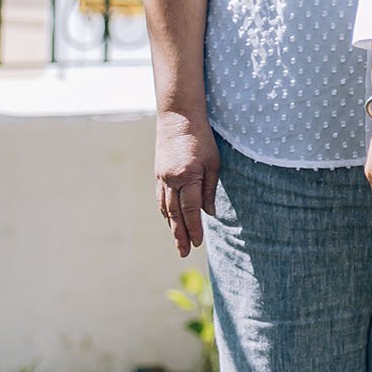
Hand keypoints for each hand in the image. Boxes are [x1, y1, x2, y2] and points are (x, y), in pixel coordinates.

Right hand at [154, 109, 220, 257]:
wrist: (178, 117)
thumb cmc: (201, 138)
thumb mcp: (213, 162)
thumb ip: (209, 189)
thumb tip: (210, 213)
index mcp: (188, 176)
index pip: (191, 209)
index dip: (194, 228)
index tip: (198, 242)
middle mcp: (171, 180)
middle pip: (175, 214)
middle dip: (180, 235)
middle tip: (184, 253)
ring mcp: (161, 178)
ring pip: (165, 209)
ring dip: (172, 227)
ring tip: (178, 243)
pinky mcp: (158, 174)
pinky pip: (160, 199)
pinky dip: (165, 213)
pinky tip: (170, 222)